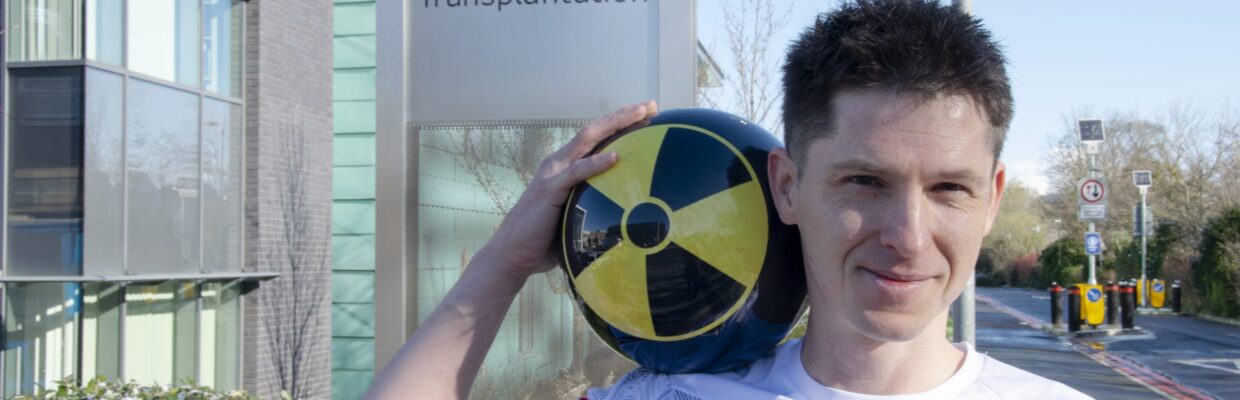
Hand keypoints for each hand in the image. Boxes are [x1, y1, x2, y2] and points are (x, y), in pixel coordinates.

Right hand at [478, 101, 657, 277]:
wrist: (513, 253)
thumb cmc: (547, 239)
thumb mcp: (576, 215)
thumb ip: (595, 206)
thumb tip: (629, 217)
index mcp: (567, 166)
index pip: (598, 138)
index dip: (621, 124)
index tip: (649, 115)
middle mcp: (560, 162)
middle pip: (595, 130)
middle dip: (624, 115)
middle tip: (651, 105)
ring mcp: (553, 173)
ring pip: (587, 140)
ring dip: (615, 125)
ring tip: (640, 116)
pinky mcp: (550, 189)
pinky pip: (576, 173)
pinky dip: (596, 164)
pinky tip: (615, 158)